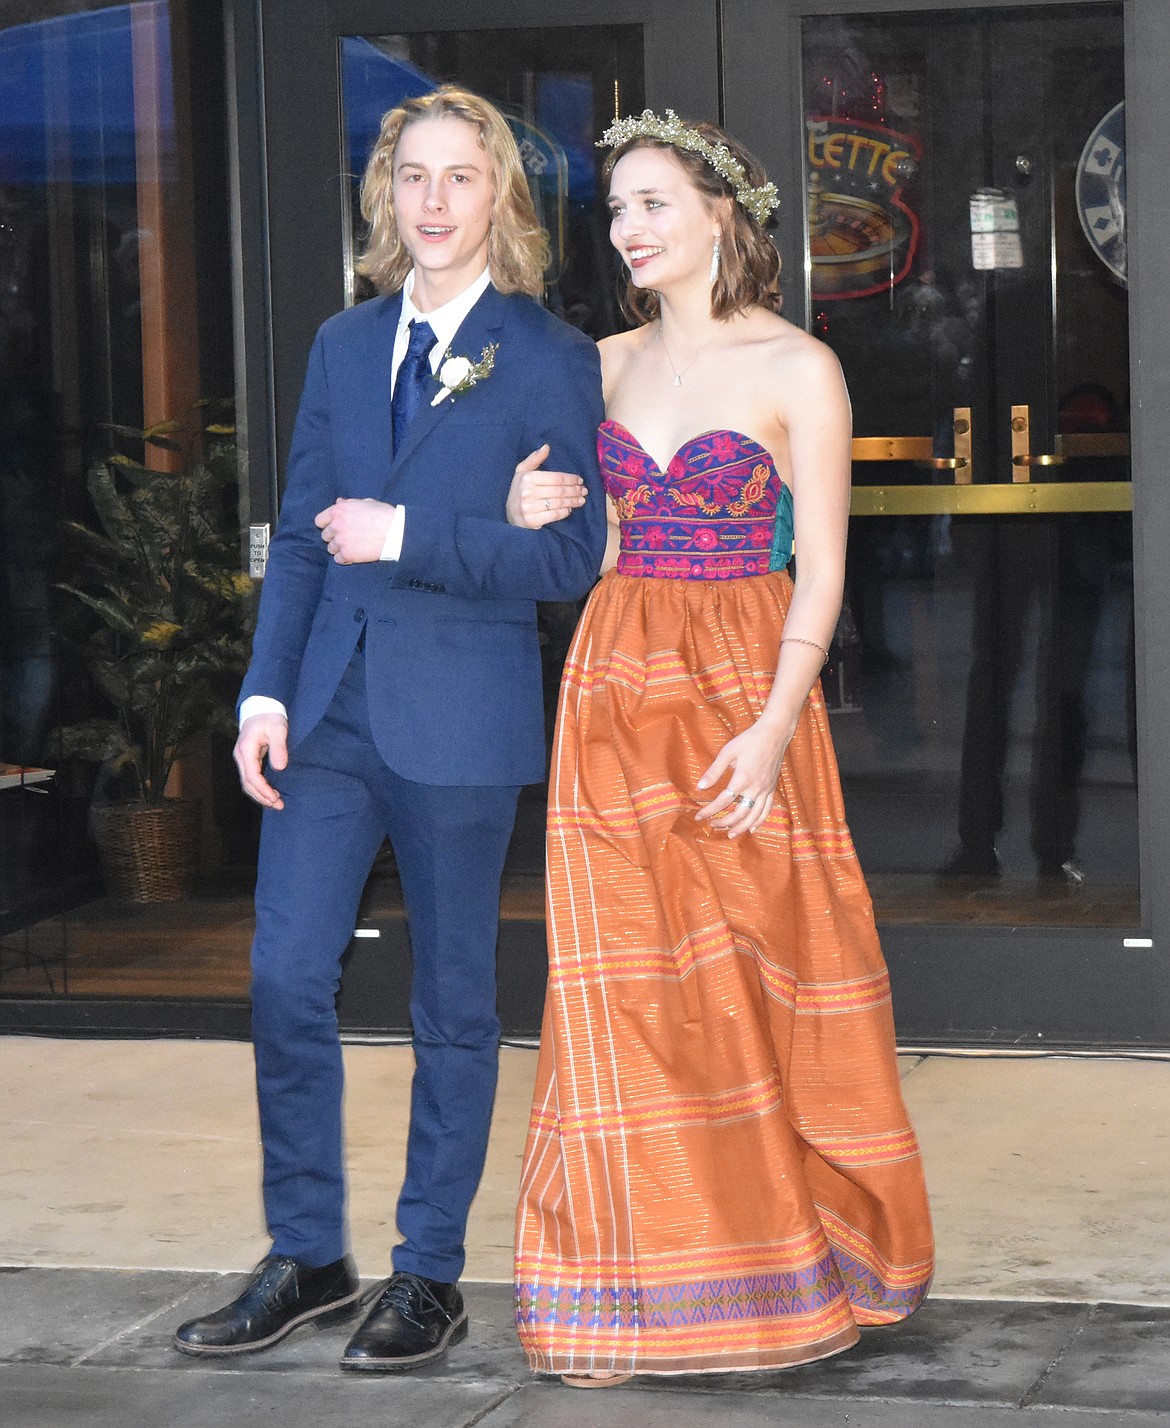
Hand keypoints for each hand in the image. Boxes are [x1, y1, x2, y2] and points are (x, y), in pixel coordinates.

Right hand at [233, 713, 288, 808]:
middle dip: (262, 796)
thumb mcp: (278, 729)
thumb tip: (280, 767)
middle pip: (247, 783)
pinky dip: (259, 788)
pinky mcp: (247, 759)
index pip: (252, 776)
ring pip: (247, 783)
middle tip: (279, 805)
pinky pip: (251, 778)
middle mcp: (241, 756)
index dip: (263, 790)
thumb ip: (279, 748)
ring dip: (260, 794)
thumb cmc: (270, 717)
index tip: (275, 798)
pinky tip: (271, 793)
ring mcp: (243, 758)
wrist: (261, 708)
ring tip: (276, 803)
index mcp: (246, 749)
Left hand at [315, 498, 394, 563]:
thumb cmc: (384, 515)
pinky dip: (345, 559)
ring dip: (339, 548)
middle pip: (325, 536)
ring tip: (352, 546)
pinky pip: (338, 559)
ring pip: (331, 549)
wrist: (396, 532)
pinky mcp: (347, 554)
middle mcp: (336, 525)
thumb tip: (338, 502)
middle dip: (334, 537)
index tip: (335, 528)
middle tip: (347, 538)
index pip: (319, 521)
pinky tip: (355, 554)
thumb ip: (349, 504)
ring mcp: (341, 541)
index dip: (327, 524)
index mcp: (338, 511)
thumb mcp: (366, 503)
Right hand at [506, 444, 586, 528]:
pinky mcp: (532, 521)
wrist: (509, 515)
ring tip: (581, 500)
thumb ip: (534, 458)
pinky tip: (569, 509)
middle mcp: (528, 492)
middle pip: (559, 491)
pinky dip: (564, 512)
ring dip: (573, 501)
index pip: (556, 478)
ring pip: (559, 503)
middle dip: (575, 490)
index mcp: (528, 478)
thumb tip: (547, 446)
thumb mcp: (522, 471)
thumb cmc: (518, 490)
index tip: (580, 480)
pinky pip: (554, 515)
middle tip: (584, 491)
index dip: (570, 479)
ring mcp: (529, 507)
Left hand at [694, 719, 790, 837]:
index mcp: (742, 779)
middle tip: (712, 825)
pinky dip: (759, 822)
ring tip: (730, 834)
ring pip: (754, 816)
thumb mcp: (728, 752)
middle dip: (723, 823)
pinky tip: (752, 829)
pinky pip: (767, 810)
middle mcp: (755, 788)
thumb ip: (714, 771)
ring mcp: (766, 790)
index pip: (722, 802)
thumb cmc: (750, 740)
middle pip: (738, 814)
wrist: (775, 733)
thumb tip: (700, 787)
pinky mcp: (772, 789)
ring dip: (741, 827)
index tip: (698, 816)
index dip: (709, 811)